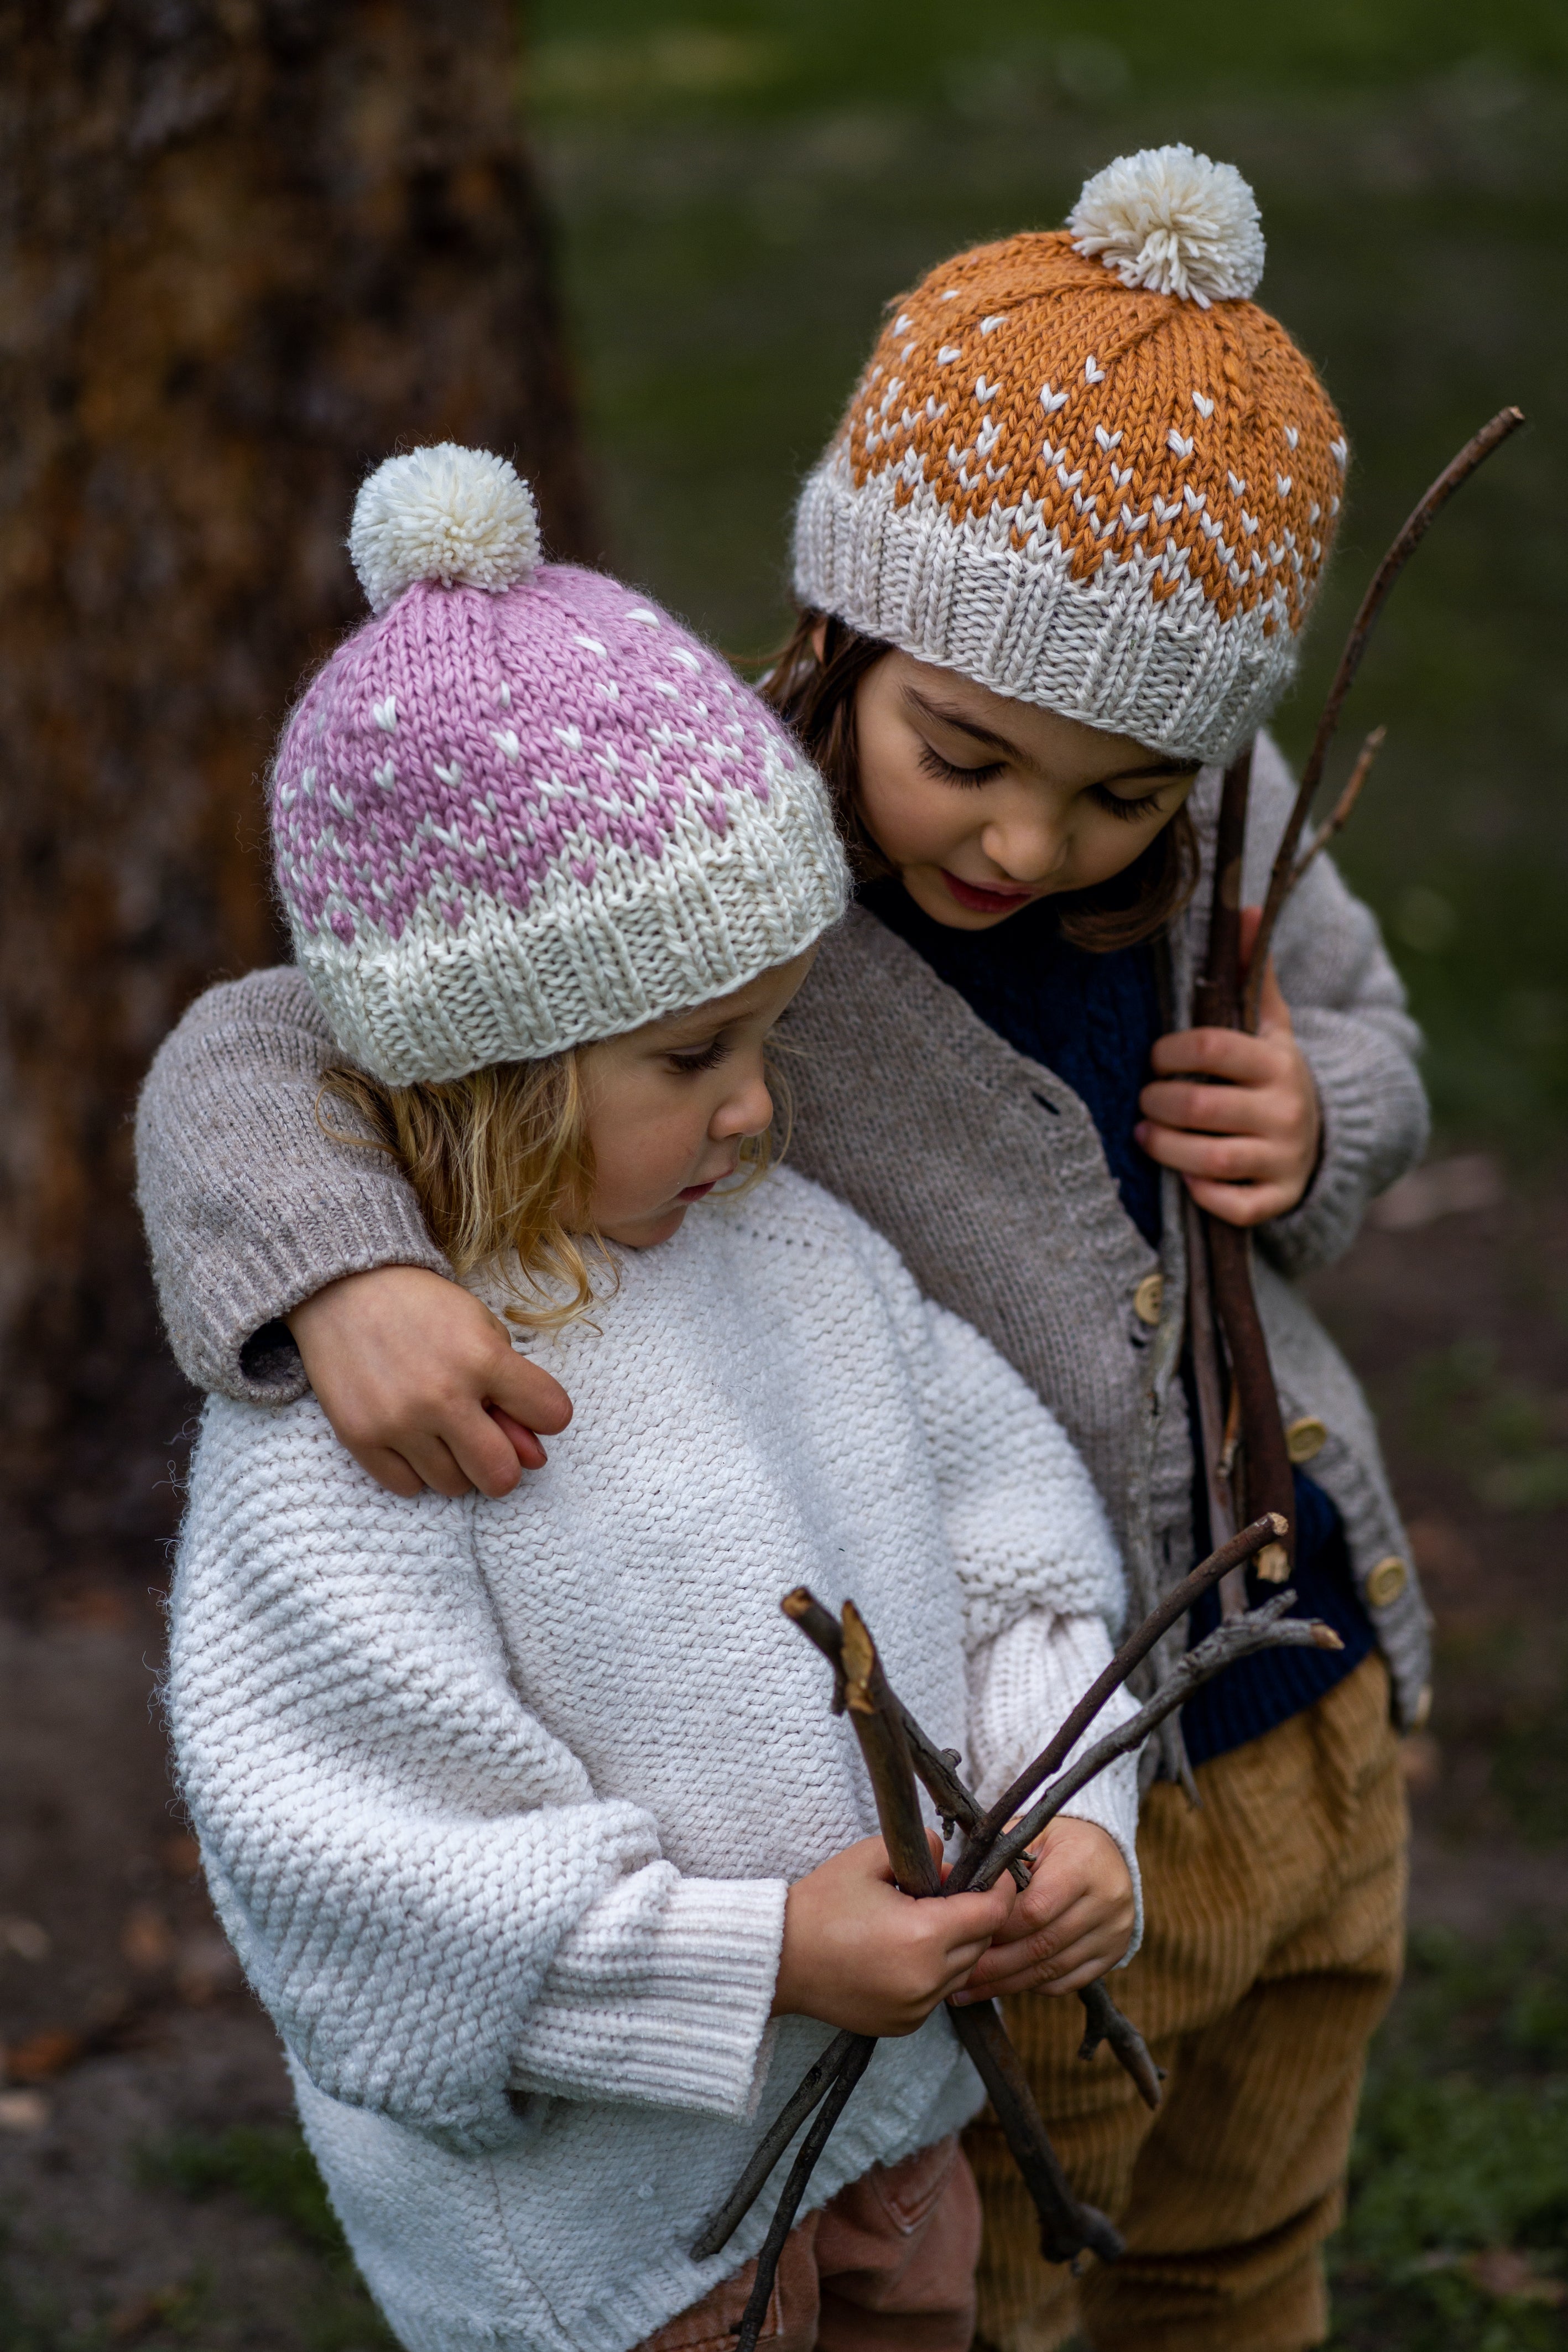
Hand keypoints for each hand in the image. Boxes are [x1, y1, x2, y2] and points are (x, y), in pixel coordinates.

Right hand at [285, 1266, 571, 1499]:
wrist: (344, 1289)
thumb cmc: (422, 1307)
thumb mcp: (483, 1328)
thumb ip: (516, 1390)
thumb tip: (535, 1456)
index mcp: (483, 1358)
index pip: (552, 1415)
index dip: (545, 1416)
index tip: (525, 1409)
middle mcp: (443, 1396)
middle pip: (501, 1475)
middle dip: (503, 1464)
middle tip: (486, 1442)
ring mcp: (399, 1422)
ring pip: (453, 1485)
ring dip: (456, 1465)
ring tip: (440, 1428)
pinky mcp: (360, 1438)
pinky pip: (407, 1487)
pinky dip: (415, 1470)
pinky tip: (411, 1437)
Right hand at [772, 1833, 1016, 2037]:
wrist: (779, 1959)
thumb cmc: (821, 1904)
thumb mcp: (870, 1857)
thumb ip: (921, 1848)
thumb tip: (950, 1860)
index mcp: (923, 1935)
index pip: (991, 1913)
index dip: (1001, 1889)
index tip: (998, 1874)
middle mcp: (927, 1979)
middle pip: (982, 1942)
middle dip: (976, 1914)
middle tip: (946, 1891)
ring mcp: (916, 2008)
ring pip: (963, 1970)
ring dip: (956, 1945)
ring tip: (920, 1920)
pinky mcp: (904, 2025)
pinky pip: (938, 1993)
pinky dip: (933, 1971)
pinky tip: (902, 1951)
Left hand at [953, 1817, 1133, 2001]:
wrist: (1104, 1851)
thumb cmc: (1055, 1842)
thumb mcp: (1029, 1837)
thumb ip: (1000, 1866)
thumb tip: (959, 1903)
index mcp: (1083, 1862)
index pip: (1035, 1909)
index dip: (998, 1927)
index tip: (965, 1936)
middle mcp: (1107, 1899)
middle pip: (1042, 1945)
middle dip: (995, 1964)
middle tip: (959, 1974)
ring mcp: (1114, 1931)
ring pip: (1053, 1969)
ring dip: (1008, 1983)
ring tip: (971, 1988)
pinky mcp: (1113, 1953)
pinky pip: (1067, 1981)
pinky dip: (1033, 1986)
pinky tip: (1005, 1985)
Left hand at [1136, 907, 1321, 1226]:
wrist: (1321, 1134)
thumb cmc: (1271, 1072)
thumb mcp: (1269, 1023)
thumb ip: (1253, 972)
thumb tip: (1246, 909)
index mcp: (1277, 1061)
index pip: (1211, 1049)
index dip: (1169, 1052)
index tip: (1155, 1056)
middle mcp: (1285, 1110)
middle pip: (1202, 1107)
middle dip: (1159, 1103)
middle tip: (1144, 1099)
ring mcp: (1283, 1158)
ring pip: (1211, 1159)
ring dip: (1166, 1148)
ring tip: (1145, 1134)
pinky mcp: (1277, 1199)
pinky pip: (1234, 1206)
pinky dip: (1203, 1194)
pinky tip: (1183, 1177)